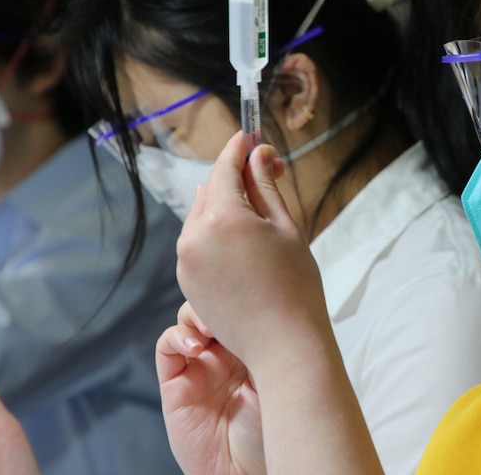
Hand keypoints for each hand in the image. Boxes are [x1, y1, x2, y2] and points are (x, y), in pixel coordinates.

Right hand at [156, 302, 264, 474]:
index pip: (240, 307)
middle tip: (228, 304)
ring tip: (210, 327)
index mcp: (252, 344)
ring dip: (195, 316)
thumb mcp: (277, 377)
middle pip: (211, 308)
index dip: (241, 297)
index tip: (250, 292)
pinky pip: (168, 348)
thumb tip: (262, 306)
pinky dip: (177, 338)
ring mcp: (199, 365)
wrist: (249, 469)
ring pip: (188, 321)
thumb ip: (264, 344)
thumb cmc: (272, 428)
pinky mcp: (176, 383)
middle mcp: (224, 351)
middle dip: (217, 300)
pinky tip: (195, 346)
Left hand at [175, 133, 329, 367]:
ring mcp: (185, 261)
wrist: (283, 345)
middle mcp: (194, 236)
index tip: (252, 135)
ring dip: (225, 205)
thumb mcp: (286, 226)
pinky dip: (216, 233)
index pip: (226, 167)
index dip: (240, 148)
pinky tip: (244, 242)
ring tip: (260, 213)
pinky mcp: (187, 282)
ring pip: (202, 216)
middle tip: (270, 173)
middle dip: (236, 176)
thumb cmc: (295, 285)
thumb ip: (265, 185)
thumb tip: (258, 154)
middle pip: (210, 189)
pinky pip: (198, 243)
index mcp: (221, 217)